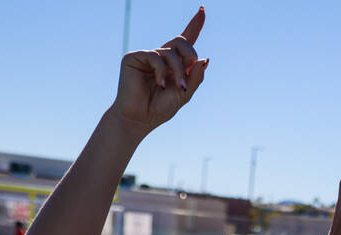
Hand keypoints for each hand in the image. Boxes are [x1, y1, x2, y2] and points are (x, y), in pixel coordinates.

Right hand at [111, 8, 208, 136]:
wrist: (140, 118)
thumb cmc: (160, 108)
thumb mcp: (184, 94)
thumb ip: (195, 78)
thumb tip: (205, 59)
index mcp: (174, 64)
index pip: (186, 41)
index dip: (195, 25)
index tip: (203, 9)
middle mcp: (161, 56)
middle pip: (181, 41)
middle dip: (190, 54)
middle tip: (192, 68)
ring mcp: (147, 56)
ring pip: (170, 51)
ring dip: (179, 70)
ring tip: (178, 87)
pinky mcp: (134, 57)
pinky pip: (155, 56)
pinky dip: (162, 71)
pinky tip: (161, 84)